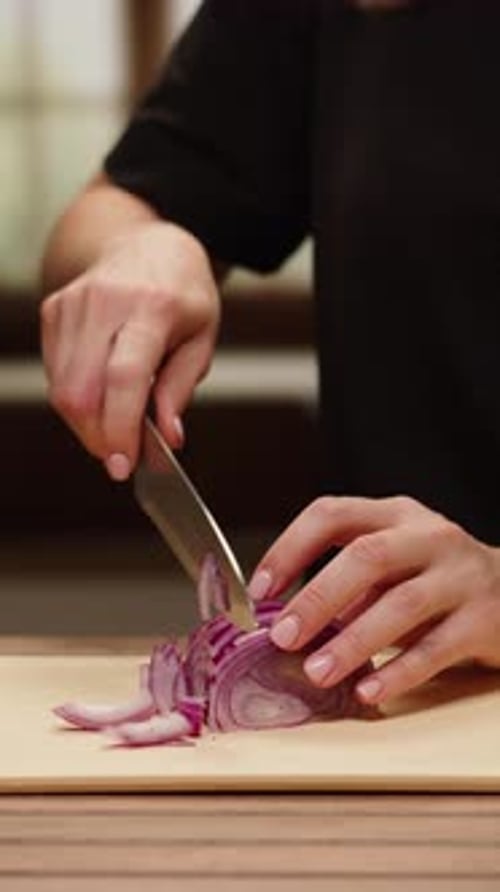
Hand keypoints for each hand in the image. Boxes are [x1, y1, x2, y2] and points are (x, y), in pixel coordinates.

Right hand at [41, 221, 219, 478]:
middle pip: (82, 390)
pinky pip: (55, 375)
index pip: (124, 377)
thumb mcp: (202, 338)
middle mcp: (106, 301)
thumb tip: (168, 438)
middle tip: (120, 458)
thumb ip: (181, 389)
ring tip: (115, 425)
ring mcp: (73, 304)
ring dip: (86, 423)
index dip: (120, 428)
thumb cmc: (182, 295)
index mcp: (152, 307)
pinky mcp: (53, 310)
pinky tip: (101, 396)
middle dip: (97, 437)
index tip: (124, 464)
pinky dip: (76, 400)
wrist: (149, 244)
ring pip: (62, 389)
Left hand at [248, 496, 499, 703]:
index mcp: (394, 515)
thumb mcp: (392, 563)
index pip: (332, 514)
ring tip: (318, 670)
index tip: (261, 589)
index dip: (290, 548)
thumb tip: (286, 620)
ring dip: (353, 641)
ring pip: (401, 604)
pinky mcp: (484, 619)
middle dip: (318, 597)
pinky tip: (368, 689)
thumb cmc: (435, 577)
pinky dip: (397, 672)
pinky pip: (435, 648)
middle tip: (284, 636)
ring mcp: (460, 575)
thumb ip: (347, 583)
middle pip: (367, 557)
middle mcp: (429, 536)